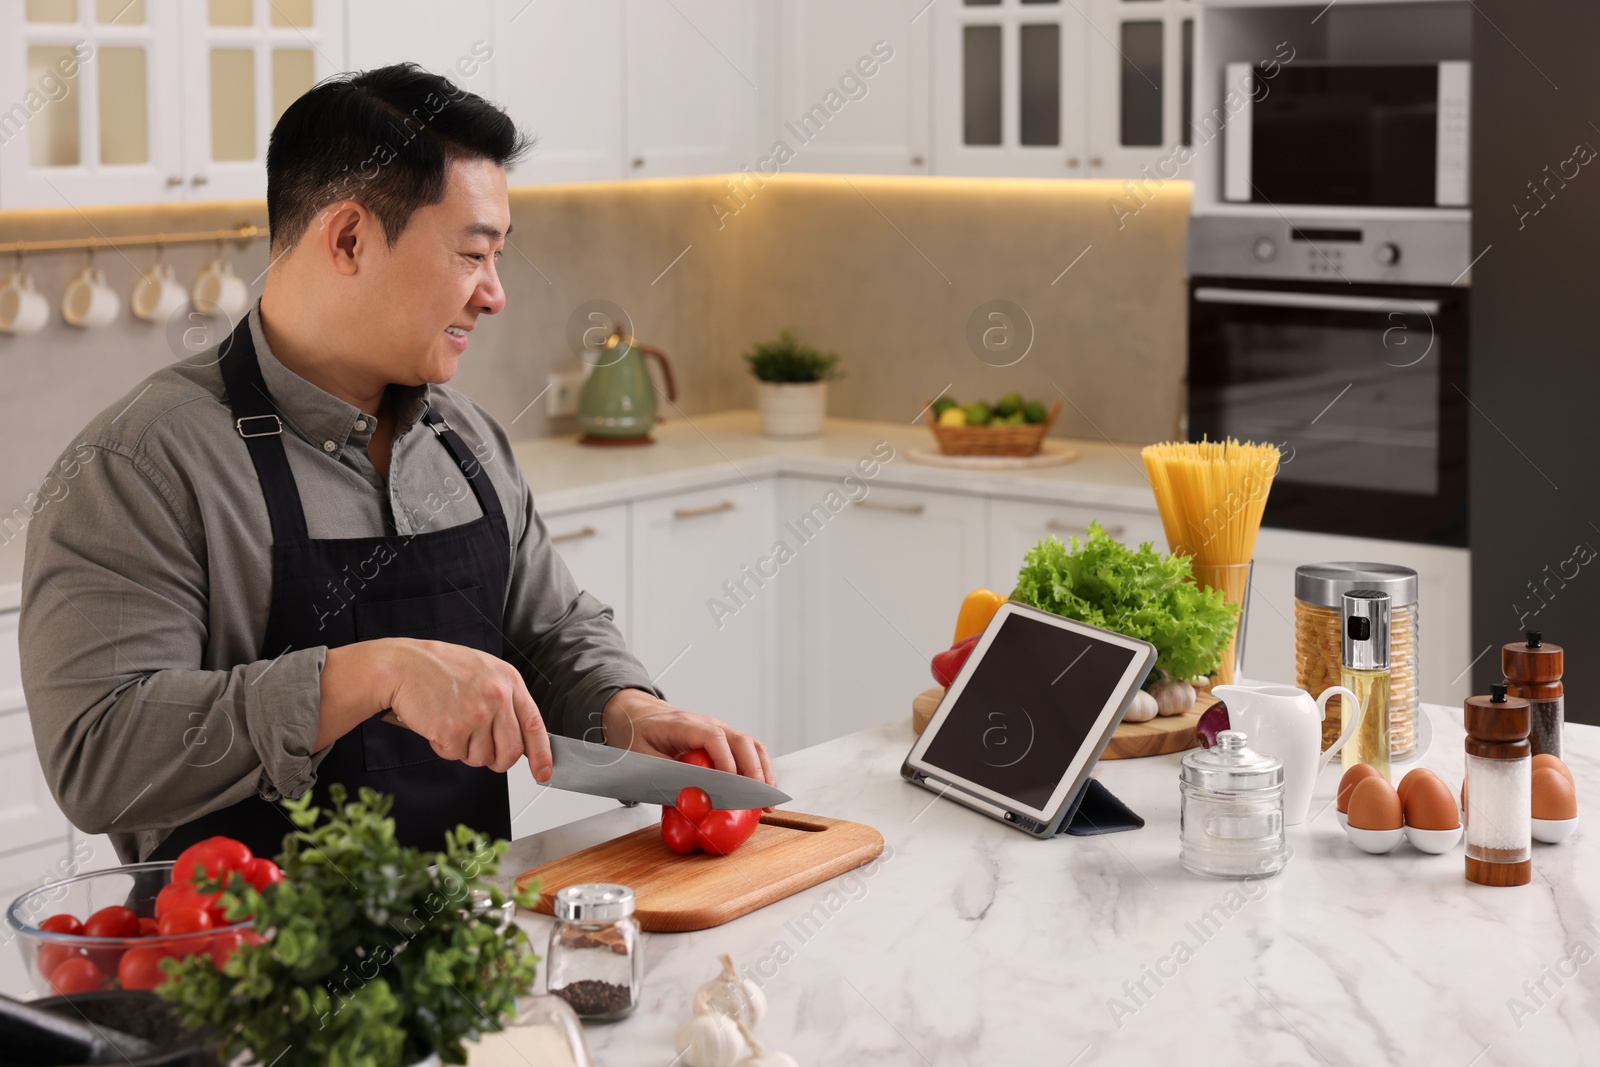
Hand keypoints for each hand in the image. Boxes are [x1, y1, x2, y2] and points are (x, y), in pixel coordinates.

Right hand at [375, 638, 551, 779]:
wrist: (402, 666)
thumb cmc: (439, 668)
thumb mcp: (484, 672)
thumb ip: (505, 700)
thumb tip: (520, 734)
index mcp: (509, 681)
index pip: (535, 725)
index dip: (541, 754)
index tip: (544, 772)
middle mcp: (497, 697)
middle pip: (511, 751)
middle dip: (498, 760)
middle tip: (483, 753)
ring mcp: (476, 714)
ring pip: (483, 758)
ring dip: (467, 751)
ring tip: (453, 725)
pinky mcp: (453, 730)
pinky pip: (456, 756)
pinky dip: (445, 748)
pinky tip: (437, 726)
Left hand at [599, 689, 774, 788]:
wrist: (637, 716)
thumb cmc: (638, 735)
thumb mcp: (642, 756)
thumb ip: (665, 773)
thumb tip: (690, 795)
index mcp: (685, 724)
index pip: (713, 737)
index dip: (725, 759)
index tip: (731, 783)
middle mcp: (708, 724)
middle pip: (740, 740)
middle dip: (754, 770)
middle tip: (758, 799)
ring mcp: (719, 731)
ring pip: (750, 745)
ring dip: (762, 771)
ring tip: (767, 799)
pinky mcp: (723, 742)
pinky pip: (747, 752)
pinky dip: (758, 769)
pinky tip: (761, 791)